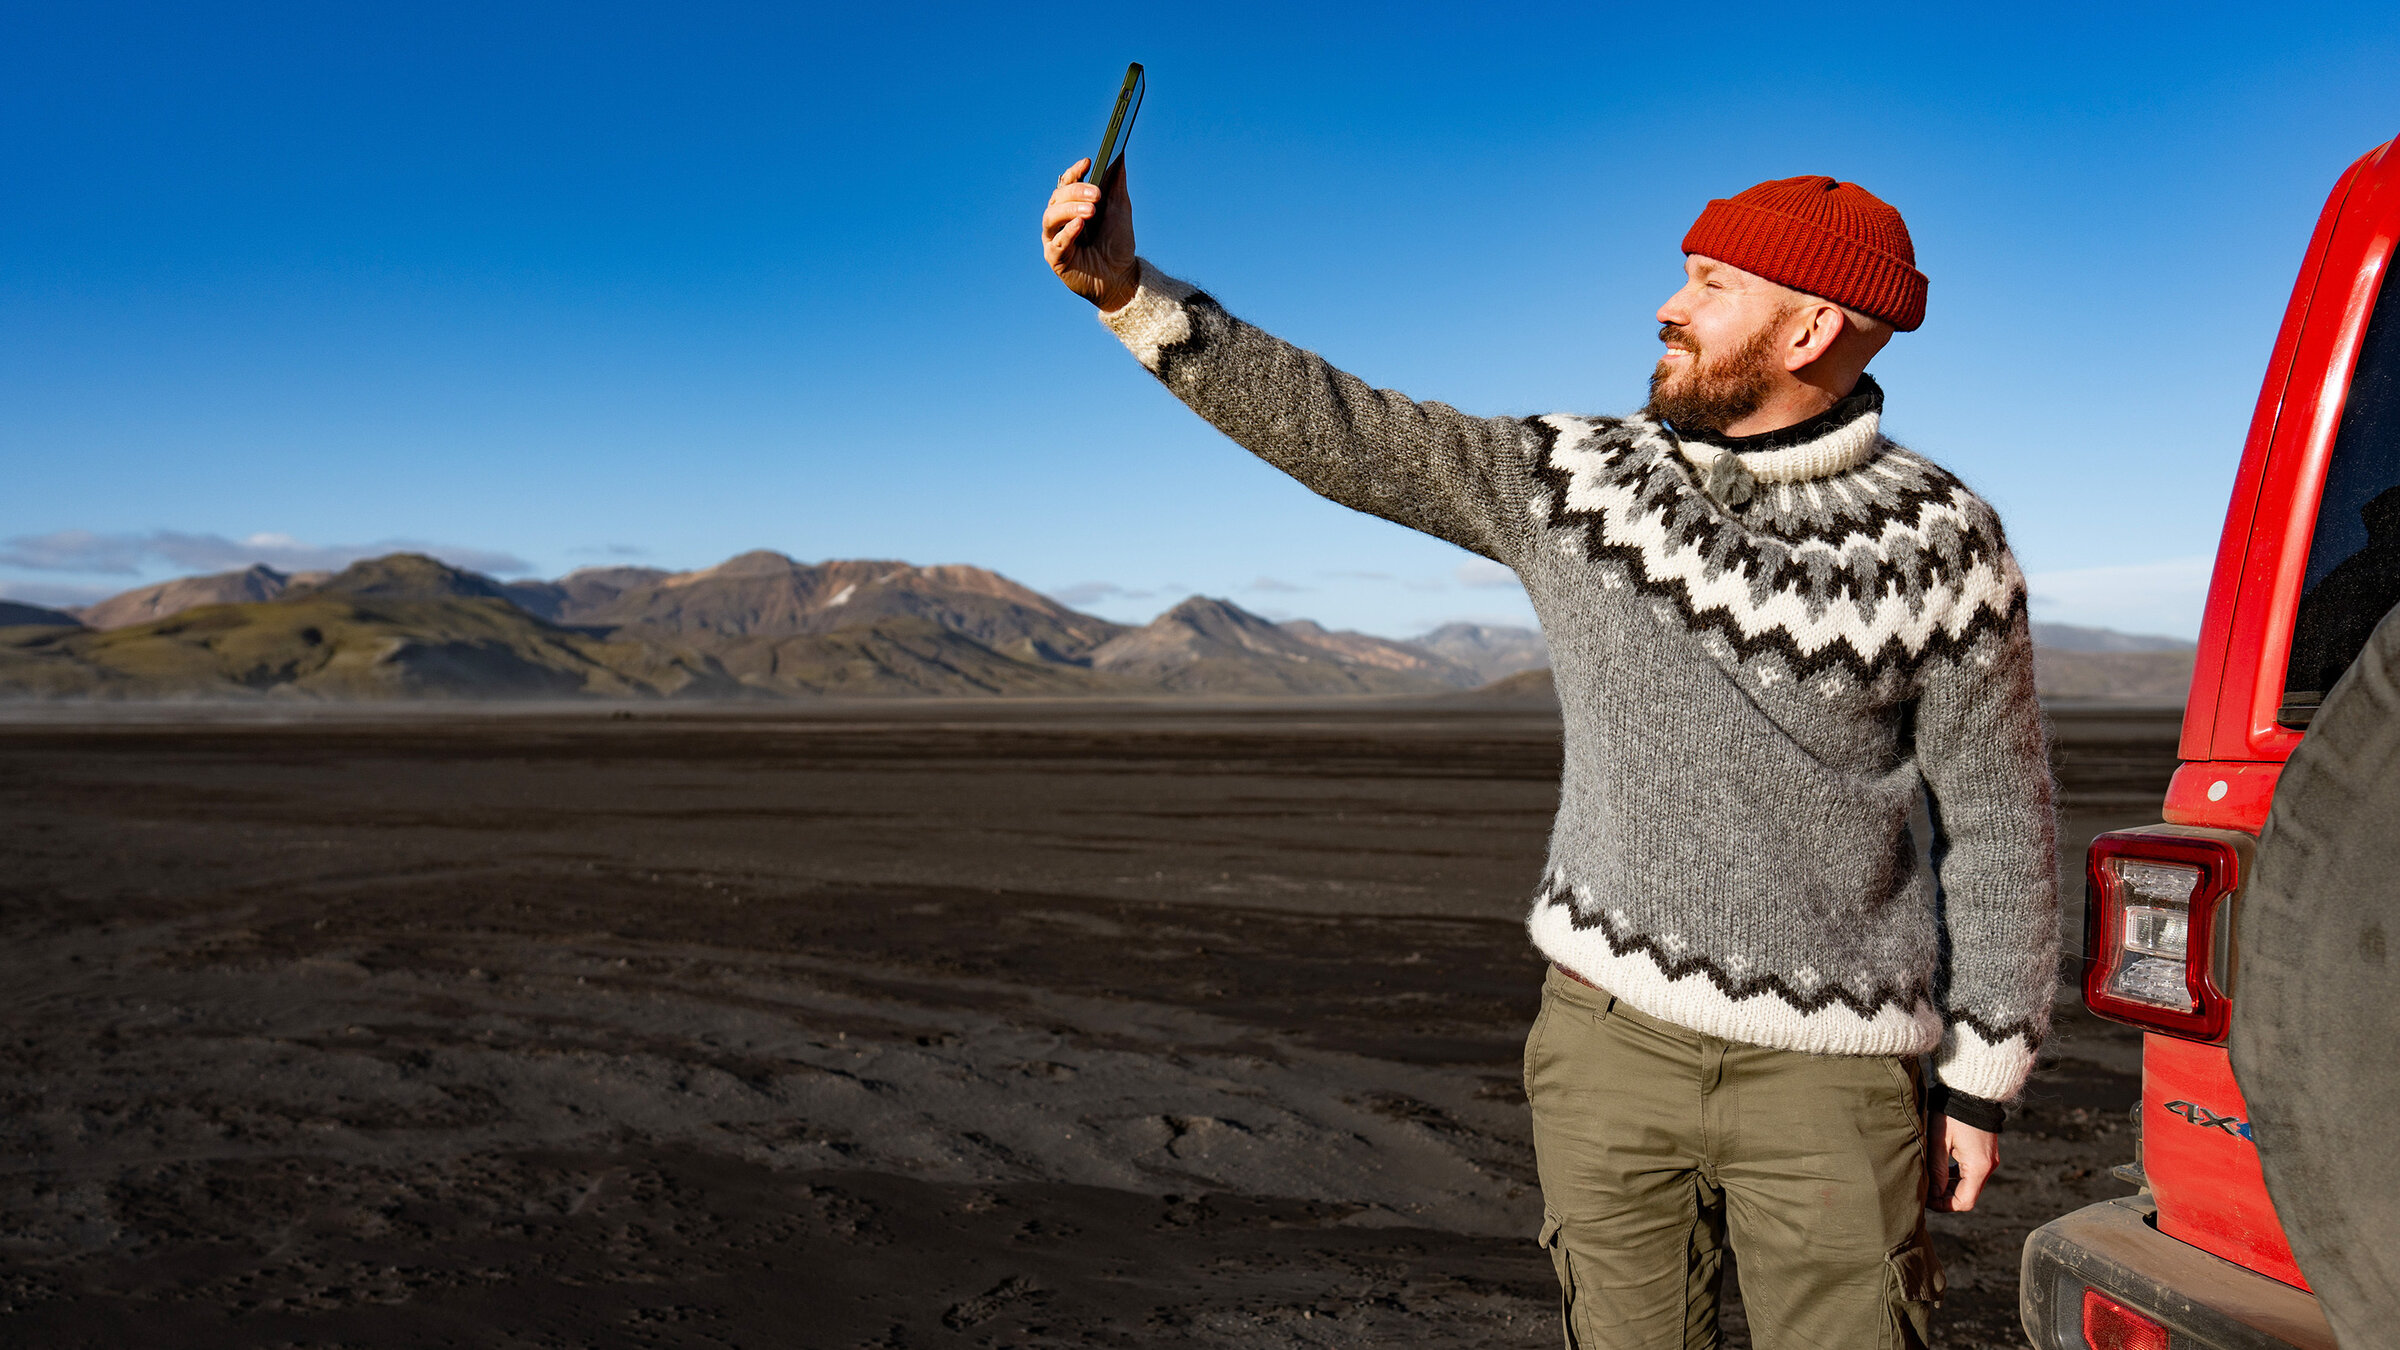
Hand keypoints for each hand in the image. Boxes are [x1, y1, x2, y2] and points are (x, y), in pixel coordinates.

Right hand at [1043, 157, 1138, 311]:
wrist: (1122, 276)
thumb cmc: (1118, 243)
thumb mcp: (1120, 210)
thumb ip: (1117, 185)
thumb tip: (1120, 156)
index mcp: (1072, 205)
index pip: (1067, 183)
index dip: (1075, 172)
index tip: (1089, 162)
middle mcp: (1060, 219)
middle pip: (1058, 198)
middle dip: (1076, 192)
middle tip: (1097, 194)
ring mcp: (1055, 238)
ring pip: (1051, 217)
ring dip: (1070, 210)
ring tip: (1090, 211)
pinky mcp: (1055, 258)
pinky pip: (1056, 243)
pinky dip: (1067, 232)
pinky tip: (1080, 225)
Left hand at [1928, 1115, 1997, 1211]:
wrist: (1971, 1090)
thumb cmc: (1951, 1114)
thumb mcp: (1939, 1142)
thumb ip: (1937, 1170)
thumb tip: (1933, 1194)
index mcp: (1978, 1167)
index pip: (1964, 1201)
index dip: (1944, 1206)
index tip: (1926, 1200)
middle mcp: (1988, 1166)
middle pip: (1967, 1195)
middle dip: (1945, 1197)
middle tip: (1924, 1191)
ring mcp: (1988, 1160)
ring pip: (1969, 1184)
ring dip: (1950, 1186)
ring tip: (1929, 1181)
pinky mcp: (1985, 1153)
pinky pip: (1971, 1172)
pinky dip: (1956, 1176)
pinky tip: (1940, 1169)